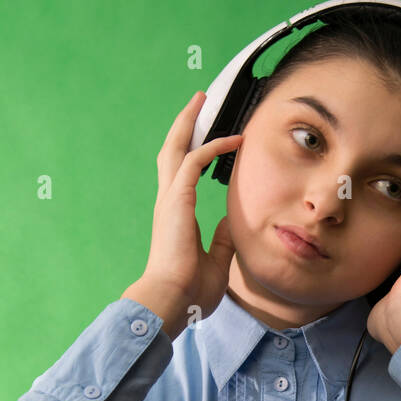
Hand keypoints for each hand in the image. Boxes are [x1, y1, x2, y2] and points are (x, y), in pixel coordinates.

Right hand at [141, 90, 243, 322]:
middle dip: (185, 124)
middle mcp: (169, 202)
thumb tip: (229, 222)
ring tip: (202, 99)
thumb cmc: (190, 291)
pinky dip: (211, 147)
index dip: (197, 151)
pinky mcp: (176, 202)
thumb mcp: (216, 263)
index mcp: (176, 216)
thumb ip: (222, 241)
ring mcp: (170, 200)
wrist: (172, 301)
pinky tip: (231, 139)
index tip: (216, 137)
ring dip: (190, 122)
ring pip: (176, 148)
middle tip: (199, 101)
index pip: (183, 173)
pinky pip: (193, 162)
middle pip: (173, 151)